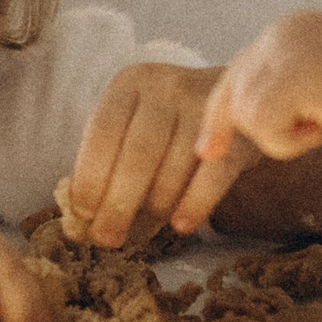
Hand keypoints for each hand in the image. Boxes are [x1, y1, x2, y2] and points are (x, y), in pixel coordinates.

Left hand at [63, 62, 246, 245]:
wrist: (239, 97)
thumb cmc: (169, 123)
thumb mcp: (133, 124)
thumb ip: (108, 160)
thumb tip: (82, 220)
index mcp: (130, 83)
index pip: (103, 130)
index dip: (90, 176)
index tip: (83, 214)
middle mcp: (165, 86)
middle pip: (139, 152)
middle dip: (119, 202)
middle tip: (108, 239)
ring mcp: (203, 104)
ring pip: (174, 167)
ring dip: (157, 206)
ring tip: (148, 225)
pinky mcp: (236, 128)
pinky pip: (213, 173)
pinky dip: (195, 203)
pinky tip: (182, 225)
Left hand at [200, 12, 321, 166]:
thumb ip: (299, 91)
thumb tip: (272, 117)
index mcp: (292, 34)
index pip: (241, 71)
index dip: (222, 110)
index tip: (207, 147)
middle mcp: (281, 36)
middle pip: (232, 90)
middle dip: (219, 127)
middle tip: (209, 154)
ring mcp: (283, 53)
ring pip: (247, 113)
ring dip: (279, 137)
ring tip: (320, 128)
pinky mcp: (289, 77)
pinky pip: (264, 126)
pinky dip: (288, 141)